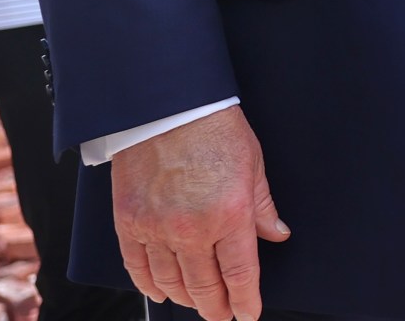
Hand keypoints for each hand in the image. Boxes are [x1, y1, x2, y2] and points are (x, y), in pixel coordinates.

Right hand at [112, 106, 288, 320]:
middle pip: (204, 286)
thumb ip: (263, 207)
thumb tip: (276, 233)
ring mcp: (156, 228)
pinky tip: (162, 291)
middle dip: (216, 307)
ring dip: (187, 299)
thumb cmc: (214, 128)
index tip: (248, 313)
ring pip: (171, 282)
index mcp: (230, 215)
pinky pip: (137, 267)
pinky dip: (150, 285)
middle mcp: (192, 229)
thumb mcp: (253, 165)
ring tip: (198, 302)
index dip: (245, 300)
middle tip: (222, 314)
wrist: (168, 105)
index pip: (240, 275)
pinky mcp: (128, 222)